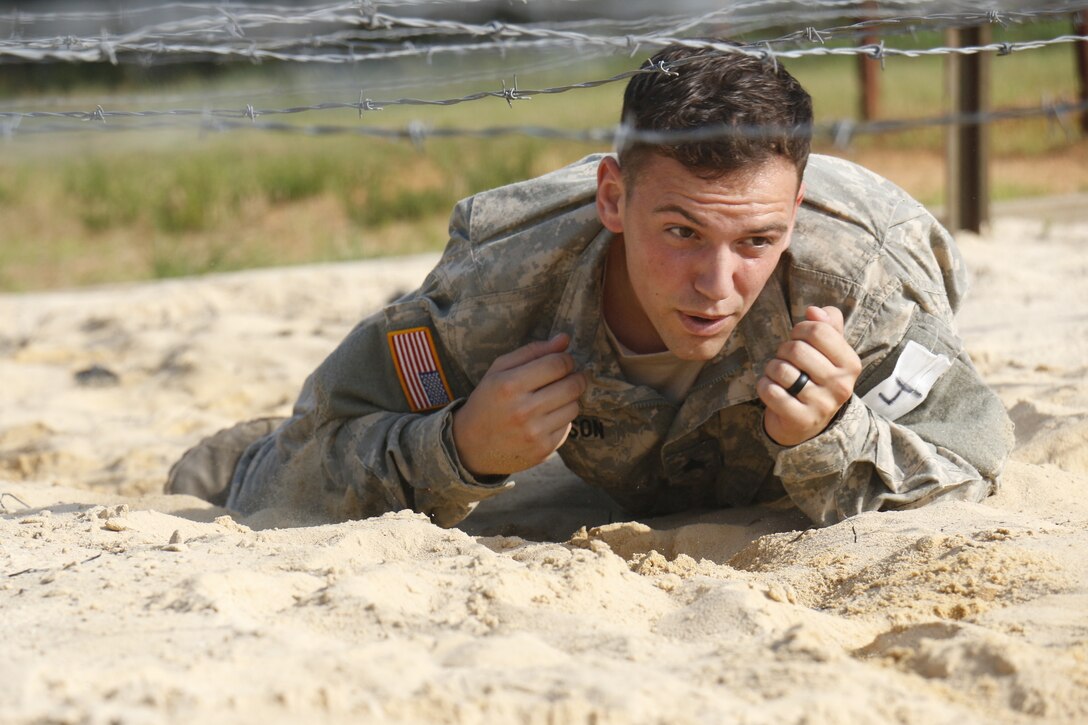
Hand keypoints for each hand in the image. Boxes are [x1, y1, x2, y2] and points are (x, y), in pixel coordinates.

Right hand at [452, 333, 586, 476]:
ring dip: (570, 399)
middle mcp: (523, 410)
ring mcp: (534, 433)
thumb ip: (532, 351)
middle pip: (572, 386)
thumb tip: (564, 339)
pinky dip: (562, 419)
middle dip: (576, 377)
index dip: (566, 360)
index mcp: (510, 385)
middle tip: (570, 377)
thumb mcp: (499, 370)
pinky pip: (568, 427)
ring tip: (554, 398)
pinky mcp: (543, 450)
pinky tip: (546, 417)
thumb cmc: (487, 401)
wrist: (472, 446)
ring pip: (574, 407)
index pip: (557, 365)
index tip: (564, 361)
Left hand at [757, 306, 860, 446]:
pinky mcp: (800, 419)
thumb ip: (827, 326)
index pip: (818, 330)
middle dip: (783, 351)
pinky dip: (764, 386)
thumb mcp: (828, 351)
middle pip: (796, 349)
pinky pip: (770, 391)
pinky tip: (772, 389)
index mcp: (850, 363)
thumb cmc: (815, 378)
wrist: (808, 423)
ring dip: (772, 369)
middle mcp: (841, 385)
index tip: (798, 339)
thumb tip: (814, 310)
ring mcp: (822, 404)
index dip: (799, 330)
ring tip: (779, 376)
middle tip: (787, 361)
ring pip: (781, 370)